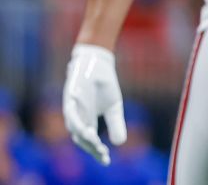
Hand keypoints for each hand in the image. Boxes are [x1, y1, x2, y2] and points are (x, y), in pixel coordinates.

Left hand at [62, 44, 126, 164]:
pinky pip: (71, 111)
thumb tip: (120, 144)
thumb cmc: (104, 86)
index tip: (107, 161)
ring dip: (84, 136)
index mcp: (87, 123)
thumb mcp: (114, 107)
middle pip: (80, 139)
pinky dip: (77, 120)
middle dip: (91, 147)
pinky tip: (86, 128)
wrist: (98, 65)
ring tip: (95, 143)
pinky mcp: (69, 97)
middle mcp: (76, 119)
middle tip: (103, 153)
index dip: (96, 152)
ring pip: (74, 128)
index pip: (89, 142)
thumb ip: (116, 124)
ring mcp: (71, 109)